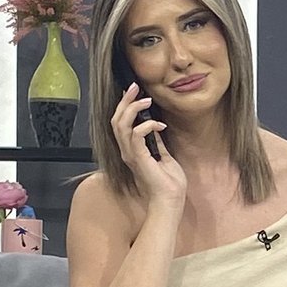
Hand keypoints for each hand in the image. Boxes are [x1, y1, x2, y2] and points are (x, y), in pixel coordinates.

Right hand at [111, 82, 182, 213]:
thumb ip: (156, 142)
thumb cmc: (168, 183)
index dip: (124, 106)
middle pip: (116, 120)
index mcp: (131, 150)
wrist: (170, 200)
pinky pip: (136, 135)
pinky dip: (147, 125)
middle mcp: (127, 151)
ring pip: (121, 125)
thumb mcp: (163, 156)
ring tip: (146, 100)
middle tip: (133, 87)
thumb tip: (155, 128)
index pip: (120, 124)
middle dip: (124, 101)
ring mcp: (131, 155)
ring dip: (133, 109)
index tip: (133, 92)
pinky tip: (159, 125)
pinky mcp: (138, 158)